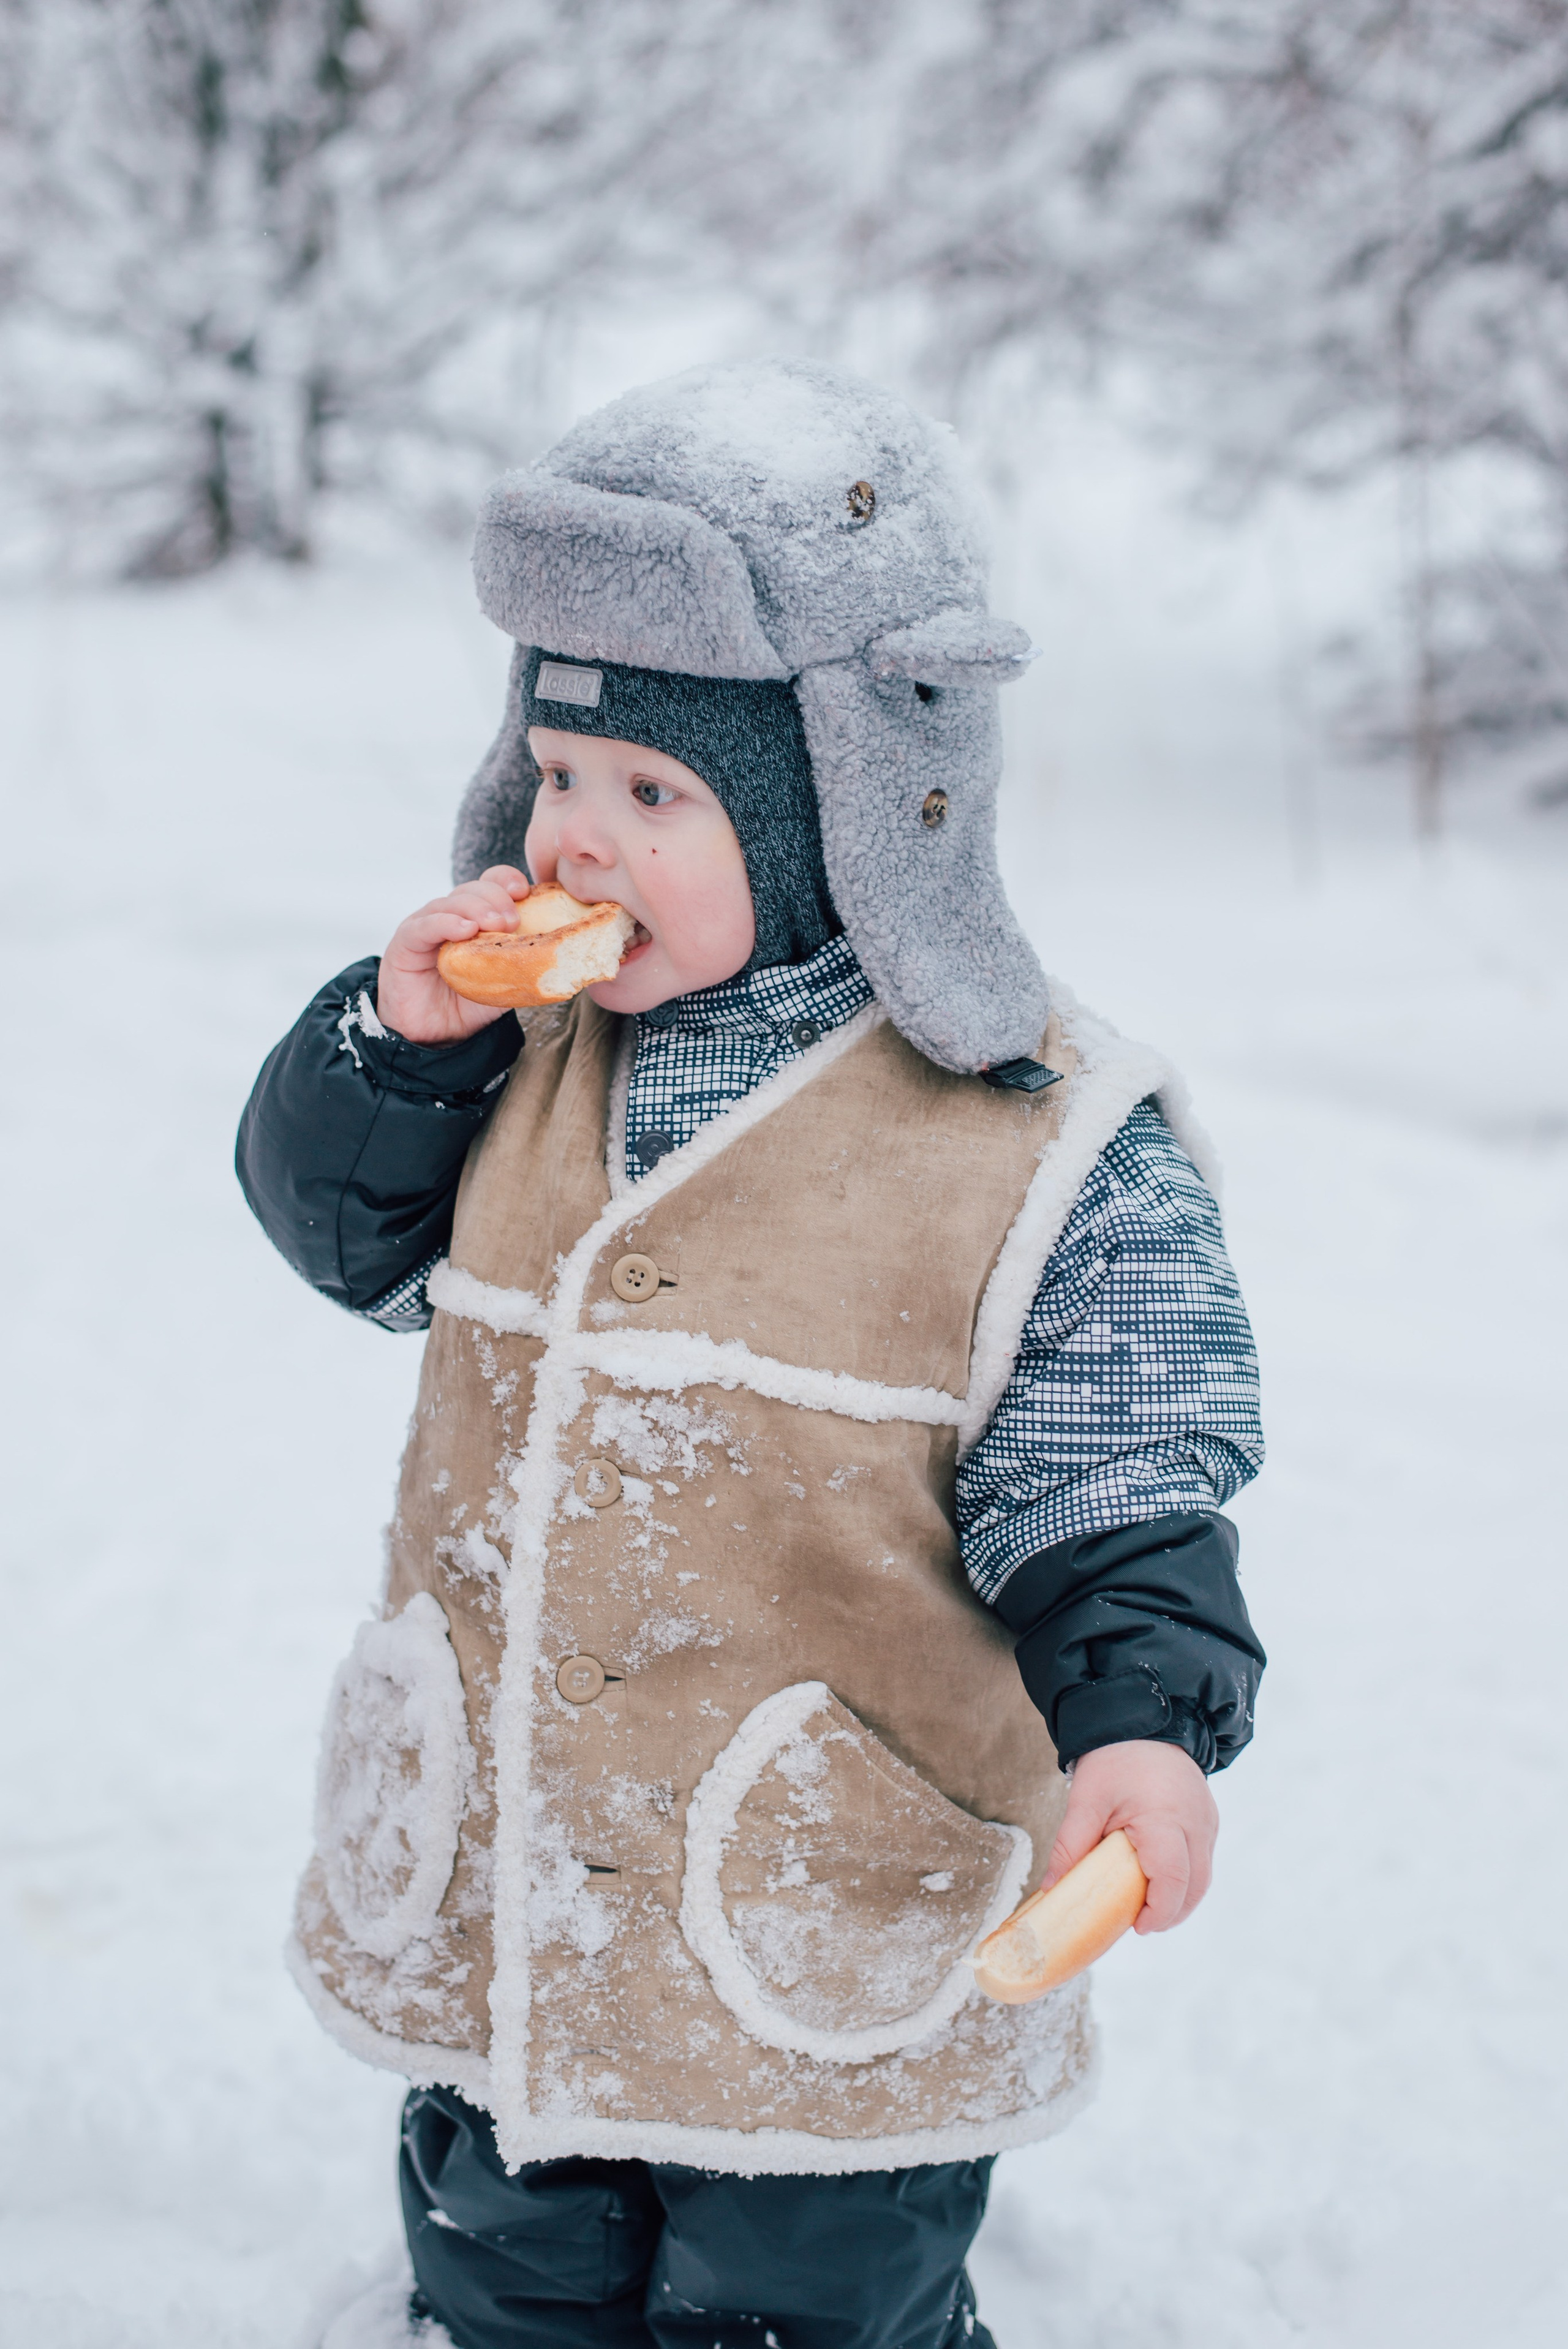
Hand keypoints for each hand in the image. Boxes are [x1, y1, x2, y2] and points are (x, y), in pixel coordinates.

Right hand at [376, 866, 530, 1044]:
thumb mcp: (507, 981)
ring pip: (450, 902)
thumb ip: (529, 965)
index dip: (507, 880)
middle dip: (496, 898)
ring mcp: (427, 925)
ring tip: (493, 924)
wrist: (435, 1036)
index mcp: (477, 916)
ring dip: (475, 908)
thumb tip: (570, 959)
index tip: (525, 891)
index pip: (492, 883)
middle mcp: (452, 915)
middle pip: (474, 888)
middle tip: (511, 920)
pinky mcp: (405, 943)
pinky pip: (424, 926)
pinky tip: (464, 930)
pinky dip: (445, 923)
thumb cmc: (470, 1005)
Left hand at [1043, 1739, 1217, 1933]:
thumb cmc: (1114, 1757)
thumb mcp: (1086, 1799)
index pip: (1172, 1880)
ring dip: (1179, 1899)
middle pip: (1194, 1888)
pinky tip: (1158, 1880)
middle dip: (1169, 1913)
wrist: (1142, 1719)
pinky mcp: (1208, 1819)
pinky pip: (1202, 1860)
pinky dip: (1185, 1878)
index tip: (1136, 1926)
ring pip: (1202, 1878)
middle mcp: (1196, 1824)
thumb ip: (1070, 1845)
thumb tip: (1051, 1888)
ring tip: (1146, 1906)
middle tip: (1138, 1922)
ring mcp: (1206, 1822)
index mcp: (1165, 1819)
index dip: (1158, 1912)